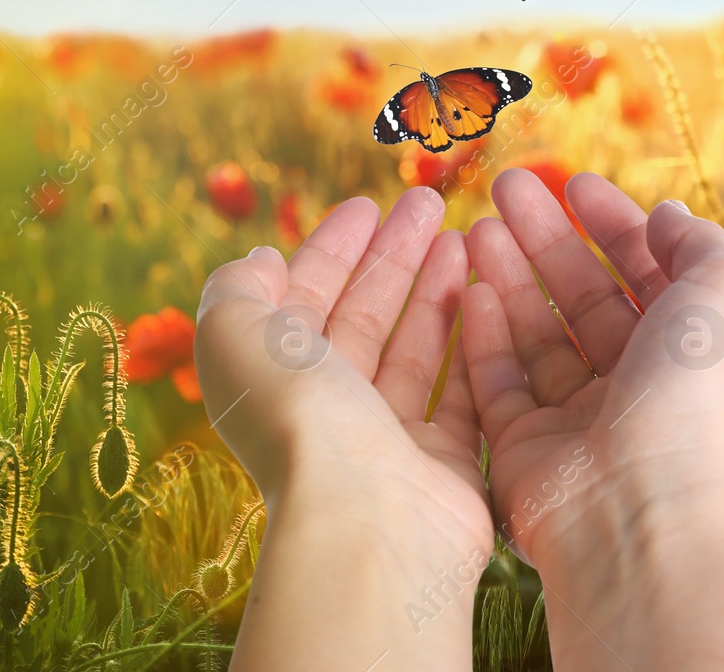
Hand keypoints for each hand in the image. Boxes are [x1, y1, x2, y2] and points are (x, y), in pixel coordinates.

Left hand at [195, 188, 490, 669]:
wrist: (367, 521)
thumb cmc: (300, 420)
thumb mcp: (234, 335)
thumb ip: (235, 290)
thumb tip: (261, 261)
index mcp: (274, 381)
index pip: (303, 300)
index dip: (331, 249)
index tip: (368, 204)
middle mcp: (327, 411)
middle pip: (364, 316)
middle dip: (393, 256)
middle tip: (430, 203)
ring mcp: (388, 439)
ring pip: (415, 348)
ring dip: (437, 289)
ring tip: (466, 237)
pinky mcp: (446, 464)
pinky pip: (463, 391)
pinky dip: (473, 343)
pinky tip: (489, 295)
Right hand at [461, 169, 723, 670]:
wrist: (636, 507)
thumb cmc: (692, 394)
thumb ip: (698, 243)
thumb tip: (667, 214)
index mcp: (694, 354)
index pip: (649, 275)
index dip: (615, 224)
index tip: (574, 182)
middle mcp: (640, 386)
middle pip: (585, 297)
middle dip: (548, 238)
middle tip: (506, 187)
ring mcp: (580, 420)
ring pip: (537, 333)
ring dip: (510, 275)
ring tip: (477, 227)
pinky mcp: (526, 449)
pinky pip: (500, 381)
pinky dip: (484, 334)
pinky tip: (469, 287)